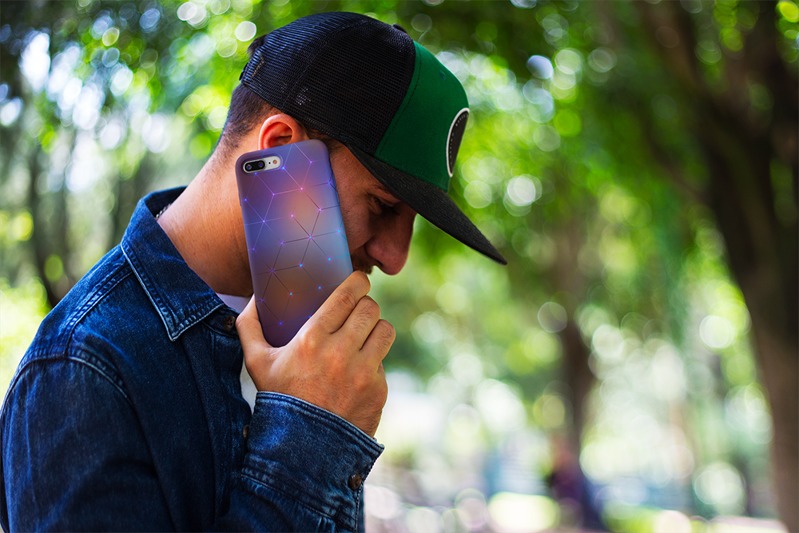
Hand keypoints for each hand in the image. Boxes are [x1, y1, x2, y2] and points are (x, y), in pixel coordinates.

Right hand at [236, 271, 393, 436]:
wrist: (302, 449)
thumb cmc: (278, 399)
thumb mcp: (256, 363)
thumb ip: (249, 327)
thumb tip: (252, 299)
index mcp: (312, 339)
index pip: (348, 296)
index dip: (358, 282)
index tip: (359, 281)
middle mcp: (341, 353)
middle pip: (370, 309)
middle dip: (366, 305)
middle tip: (359, 310)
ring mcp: (363, 373)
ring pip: (385, 330)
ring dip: (375, 329)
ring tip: (365, 335)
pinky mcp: (378, 390)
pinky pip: (383, 362)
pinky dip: (373, 363)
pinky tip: (358, 370)